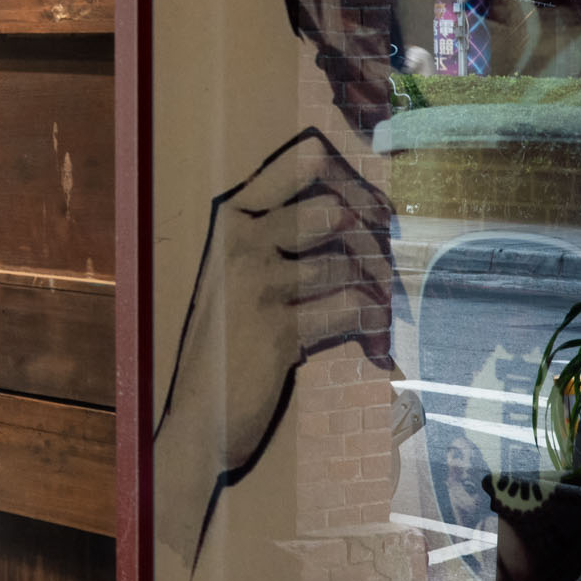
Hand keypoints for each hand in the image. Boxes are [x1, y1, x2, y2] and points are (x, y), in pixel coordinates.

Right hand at [155, 127, 393, 566]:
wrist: (199, 415)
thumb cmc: (224, 340)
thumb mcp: (236, 275)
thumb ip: (279, 236)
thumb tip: (349, 208)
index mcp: (228, 221)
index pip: (295, 164)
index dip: (344, 175)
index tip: (372, 201)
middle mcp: (239, 242)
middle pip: (331, 210)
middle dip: (367, 236)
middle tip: (382, 259)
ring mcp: (256, 284)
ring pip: (343, 264)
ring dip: (373, 286)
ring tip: (377, 301)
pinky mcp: (278, 329)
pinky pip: (348, 308)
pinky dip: (369, 319)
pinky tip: (371, 331)